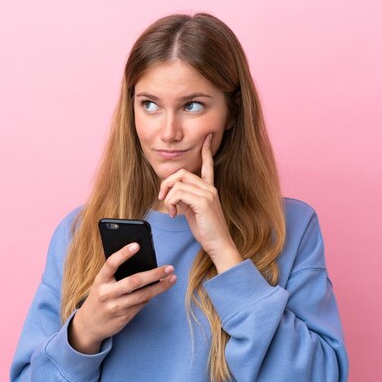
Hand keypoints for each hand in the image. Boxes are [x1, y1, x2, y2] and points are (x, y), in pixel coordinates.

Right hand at [69, 242, 176, 353]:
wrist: (89, 325)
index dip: (123, 253)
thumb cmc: (99, 297)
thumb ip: (116, 274)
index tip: (137, 245)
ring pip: (143, 295)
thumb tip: (142, 263)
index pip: (111, 264)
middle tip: (169, 267)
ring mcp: (116, 307)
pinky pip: (142, 304)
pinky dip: (152, 295)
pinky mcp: (124, 317)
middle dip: (154, 274)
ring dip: (160, 286)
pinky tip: (160, 288)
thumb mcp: (102, 284)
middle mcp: (107, 293)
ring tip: (172, 278)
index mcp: (100, 280)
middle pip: (134, 281)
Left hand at [157, 133, 242, 272]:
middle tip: (162, 197)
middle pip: (182, 172)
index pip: (208, 165)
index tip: (207, 137)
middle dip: (167, 183)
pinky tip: (173, 214)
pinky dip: (170, 203)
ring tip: (171, 210)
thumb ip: (187, 199)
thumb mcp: (194, 211)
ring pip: (178, 183)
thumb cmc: (206, 230)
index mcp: (209, 188)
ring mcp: (208, 194)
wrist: (219, 244)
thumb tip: (173, 194)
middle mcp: (210, 188)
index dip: (206, 150)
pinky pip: (178, 193)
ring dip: (167, 197)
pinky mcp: (203, 202)